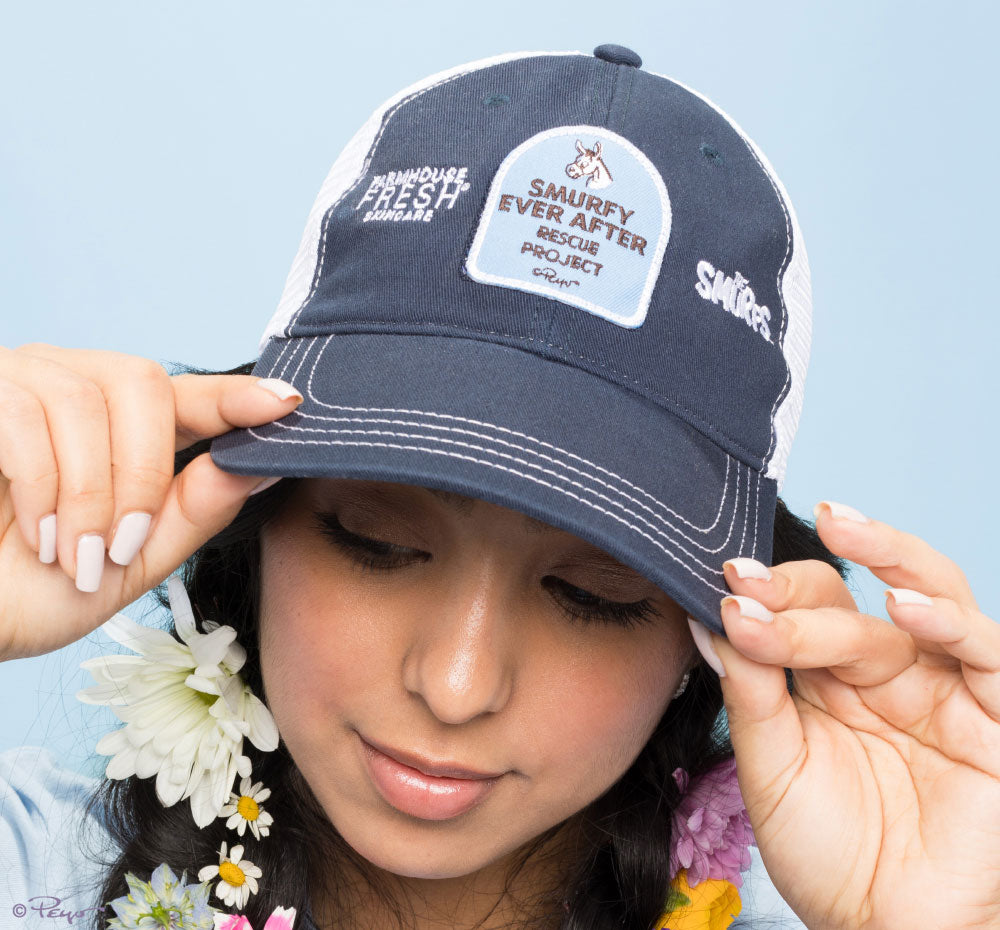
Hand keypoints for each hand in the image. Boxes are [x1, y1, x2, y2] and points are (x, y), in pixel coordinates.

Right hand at [0, 344, 301, 661]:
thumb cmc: (35, 588)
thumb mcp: (136, 557)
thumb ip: (197, 509)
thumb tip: (265, 463)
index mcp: (121, 426)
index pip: (190, 394)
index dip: (238, 396)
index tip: (290, 403)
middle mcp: (72, 385)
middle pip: (144, 383)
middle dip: (140, 474)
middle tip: (117, 545)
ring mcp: (17, 379)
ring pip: (85, 402)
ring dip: (87, 495)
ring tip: (68, 552)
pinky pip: (24, 417)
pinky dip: (40, 486)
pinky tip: (31, 532)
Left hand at [699, 504, 999, 929]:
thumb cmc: (826, 853)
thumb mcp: (773, 767)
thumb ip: (750, 691)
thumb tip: (709, 616)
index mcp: (831, 680)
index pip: (806, 608)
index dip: (770, 593)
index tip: (726, 584)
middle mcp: (889, 673)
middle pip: (848, 604)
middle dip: (796, 593)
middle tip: (749, 583)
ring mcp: (945, 690)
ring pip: (930, 595)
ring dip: (887, 553)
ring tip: (839, 523)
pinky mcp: (998, 719)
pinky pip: (987, 654)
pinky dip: (952, 622)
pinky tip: (904, 605)